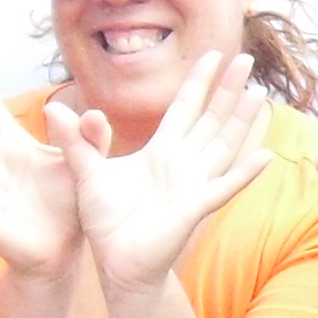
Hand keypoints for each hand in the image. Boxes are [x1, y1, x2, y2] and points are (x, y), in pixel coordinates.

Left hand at [70, 51, 274, 299]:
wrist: (118, 264)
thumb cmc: (107, 222)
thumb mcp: (85, 173)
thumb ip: (75, 141)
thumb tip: (53, 107)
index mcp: (161, 150)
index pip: (185, 107)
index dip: (199, 81)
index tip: (214, 54)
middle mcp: (183, 162)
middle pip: (212, 118)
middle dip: (228, 89)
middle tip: (247, 58)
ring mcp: (193, 184)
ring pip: (224, 145)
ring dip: (242, 120)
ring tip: (258, 94)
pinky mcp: (195, 207)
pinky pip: (225, 187)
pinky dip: (245, 173)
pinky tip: (264, 157)